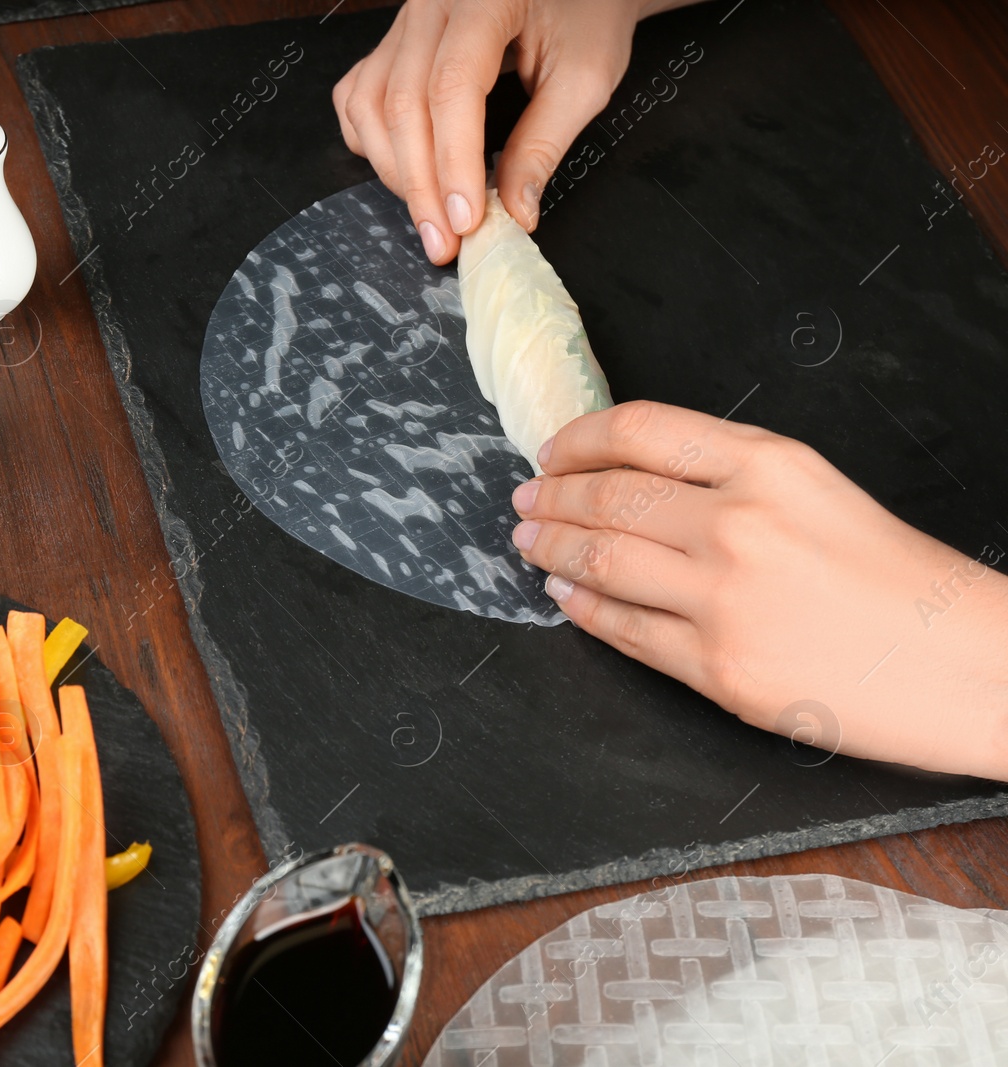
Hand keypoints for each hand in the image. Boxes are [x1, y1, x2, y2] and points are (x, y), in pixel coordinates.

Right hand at [333, 0, 661, 262]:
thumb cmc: (588, 11)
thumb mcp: (586, 75)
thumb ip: (545, 142)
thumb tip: (513, 211)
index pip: (452, 87)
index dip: (453, 161)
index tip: (465, 220)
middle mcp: (431, 2)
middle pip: (403, 103)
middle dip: (421, 184)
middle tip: (443, 242)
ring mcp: (405, 21)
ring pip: (370, 104)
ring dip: (395, 170)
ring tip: (429, 213)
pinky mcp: (394, 42)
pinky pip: (359, 94)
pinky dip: (371, 140)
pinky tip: (403, 168)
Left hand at [509, 401, 1007, 778]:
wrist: (971, 665)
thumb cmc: (899, 577)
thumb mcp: (817, 488)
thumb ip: (727, 475)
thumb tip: (628, 476)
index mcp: (770, 464)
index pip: (638, 431)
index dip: (577, 439)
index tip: (552, 451)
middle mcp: (739, 524)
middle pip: (606, 497)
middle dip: (551, 498)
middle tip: (525, 500)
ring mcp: (723, 600)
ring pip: (599, 563)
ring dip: (549, 550)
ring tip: (530, 542)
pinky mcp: (719, 669)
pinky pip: (623, 632)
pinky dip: (581, 609)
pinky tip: (564, 596)